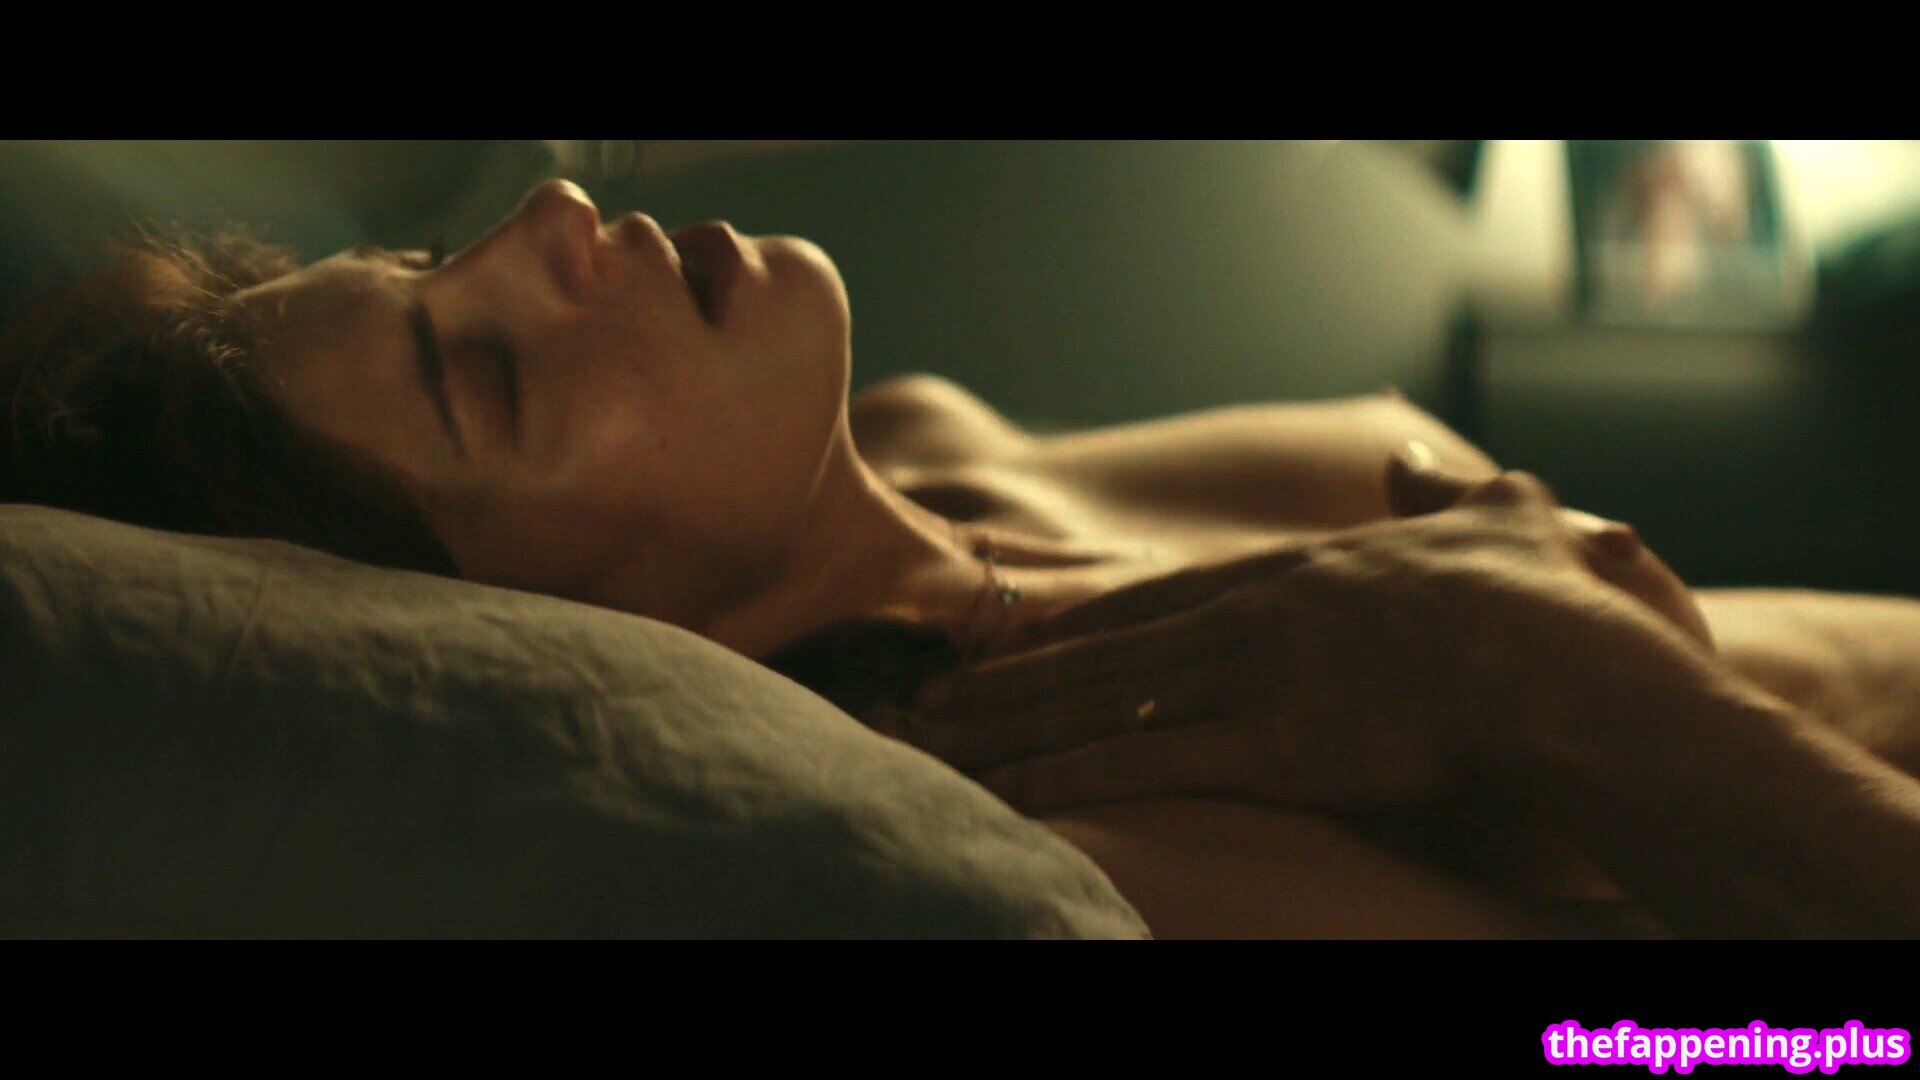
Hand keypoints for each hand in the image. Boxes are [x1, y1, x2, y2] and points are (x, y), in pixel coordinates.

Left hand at [903, 454, 1716, 812]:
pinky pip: (1143, 765)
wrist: (1570, 666)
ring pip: (1104, 702)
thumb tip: (1409, 457)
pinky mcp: (1273, 747)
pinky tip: (1002, 794)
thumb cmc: (1547, 604)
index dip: (1077, 625)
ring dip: (1012, 725)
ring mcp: (1257, 678)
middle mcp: (1257, 615)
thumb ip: (1444, 490)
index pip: (1157, 597)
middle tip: (931, 697)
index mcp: (1298, 572)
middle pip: (1107, 651)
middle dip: (1014, 680)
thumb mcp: (1500, 518)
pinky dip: (1064, 779)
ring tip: (932, 742)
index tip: (1013, 642)